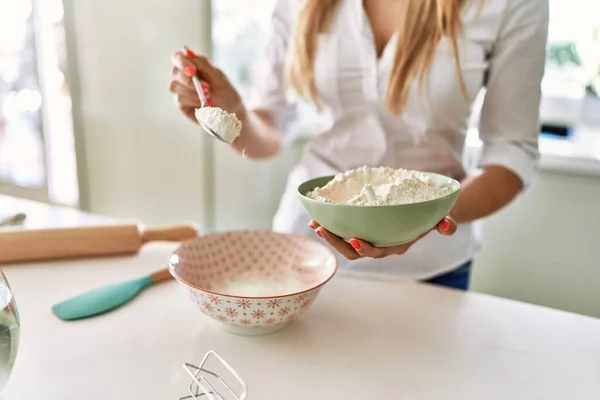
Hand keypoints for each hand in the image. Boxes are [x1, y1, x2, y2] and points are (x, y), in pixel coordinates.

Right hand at [169, 47, 244, 123]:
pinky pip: (179, 99)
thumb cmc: (225, 92)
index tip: (193, 70)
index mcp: (192, 65)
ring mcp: (180, 90)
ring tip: (208, 96)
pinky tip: (203, 104)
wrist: (231, 111)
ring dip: (193, 92)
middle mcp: (183, 76)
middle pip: (174, 72)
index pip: (177, 57)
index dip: (182, 62)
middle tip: (207, 87)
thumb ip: (202, 63)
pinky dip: (193, 101)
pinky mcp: (181, 104)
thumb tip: (185, 50)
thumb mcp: (217, 75)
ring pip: (175, 86)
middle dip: (190, 81)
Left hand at [308, 217, 456, 259]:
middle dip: (336, 242)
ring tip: (315, 224)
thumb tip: (449, 226)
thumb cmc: (429, 218)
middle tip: (323, 229)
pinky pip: (342, 232)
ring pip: (344, 244)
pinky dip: (329, 226)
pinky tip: (316, 217)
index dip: (364, 248)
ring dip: (328, 235)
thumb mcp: (439, 220)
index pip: (377, 251)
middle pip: (353, 251)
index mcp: (394, 246)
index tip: (354, 239)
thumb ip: (445, 225)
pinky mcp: (360, 230)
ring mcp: (368, 239)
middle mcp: (379, 246)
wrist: (423, 215)